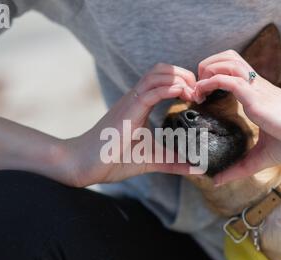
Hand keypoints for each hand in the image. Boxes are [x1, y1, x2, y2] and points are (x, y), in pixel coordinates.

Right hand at [60, 63, 196, 186]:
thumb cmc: (111, 160)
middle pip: (161, 69)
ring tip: (192, 92)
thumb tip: (197, 168)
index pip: (162, 79)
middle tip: (198, 91)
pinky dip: (168, 89)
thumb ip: (173, 162)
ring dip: (178, 77)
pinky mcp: (127, 113)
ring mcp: (130, 103)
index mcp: (139, 106)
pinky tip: (181, 93)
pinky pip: (149, 93)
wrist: (82, 164)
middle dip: (184, 74)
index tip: (197, 96)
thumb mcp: (151, 160)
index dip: (182, 80)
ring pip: (155, 74)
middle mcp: (134, 99)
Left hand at [193, 50, 280, 184]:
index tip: (201, 96)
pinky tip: (202, 95)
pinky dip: (210, 82)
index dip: (213, 75)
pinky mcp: (256, 97)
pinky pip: (228, 79)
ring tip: (197, 91)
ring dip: (206, 70)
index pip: (233, 70)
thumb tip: (217, 181)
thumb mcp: (262, 156)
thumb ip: (239, 167)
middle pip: (228, 56)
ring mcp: (257, 89)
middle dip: (207, 65)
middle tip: (197, 87)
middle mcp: (256, 86)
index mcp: (259, 94)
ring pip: (227, 61)